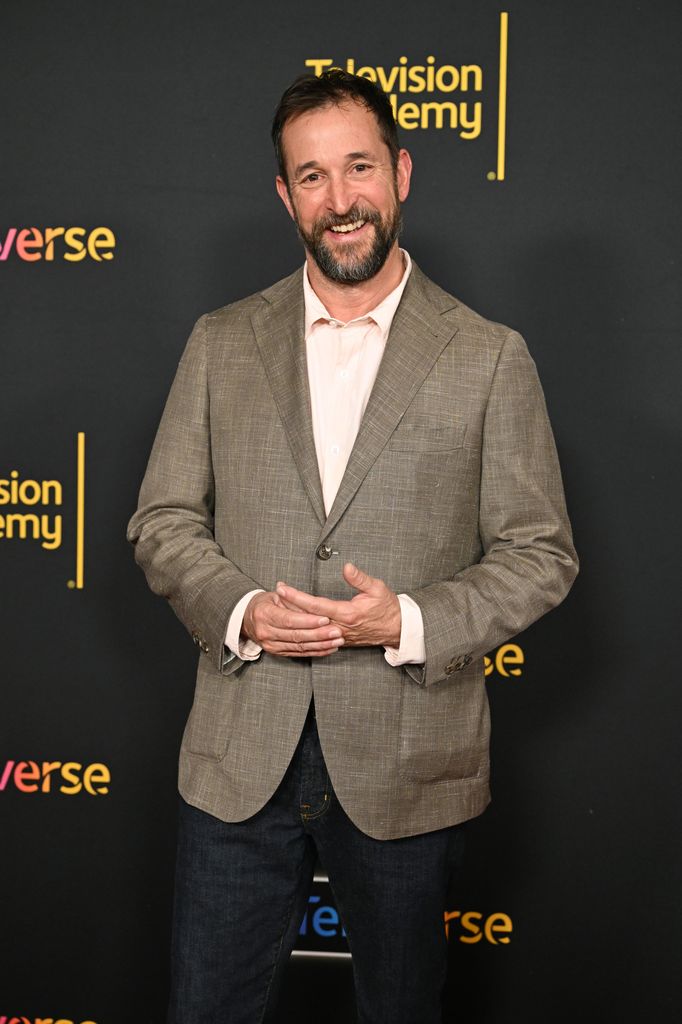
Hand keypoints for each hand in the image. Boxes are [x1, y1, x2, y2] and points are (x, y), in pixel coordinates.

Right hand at [241, 591, 344, 656]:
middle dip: (319, 634)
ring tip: (337, 640)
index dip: (308, 621)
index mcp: (264, 615)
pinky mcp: (277, 653)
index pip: (289, 620)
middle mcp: (265, 632)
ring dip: (321, 645)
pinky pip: (299, 653)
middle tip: (337, 631)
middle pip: (296, 635)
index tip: (326, 619)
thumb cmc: (265, 604)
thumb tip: (305, 596)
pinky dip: (316, 652)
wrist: (247, 620)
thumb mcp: (275, 596)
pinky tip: (329, 648)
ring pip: (299, 646)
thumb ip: (291, 598)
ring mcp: (271, 645)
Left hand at [276, 563, 401, 647]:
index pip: (315, 605)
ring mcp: (337, 636)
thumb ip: (360, 578)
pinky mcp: (337, 640)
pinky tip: (293, 619)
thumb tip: (346, 567)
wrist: (396, 629)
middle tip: (274, 594)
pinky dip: (302, 626)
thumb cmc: (387, 607)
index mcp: (347, 614)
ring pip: (309, 627)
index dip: (297, 597)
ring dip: (293, 617)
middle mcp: (339, 627)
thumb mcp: (377, 588)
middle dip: (289, 606)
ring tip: (278, 605)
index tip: (283, 588)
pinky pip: (315, 633)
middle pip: (307, 618)